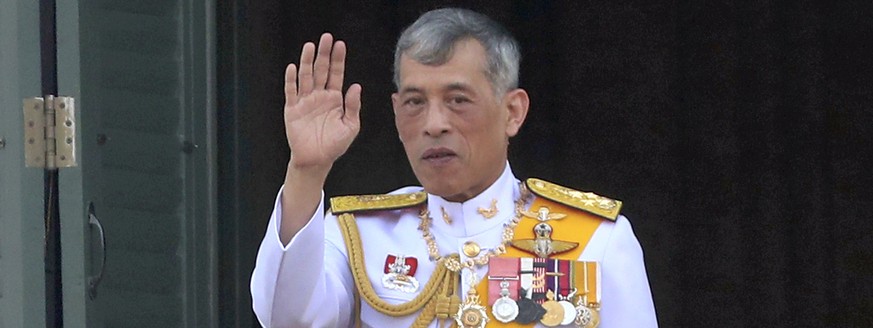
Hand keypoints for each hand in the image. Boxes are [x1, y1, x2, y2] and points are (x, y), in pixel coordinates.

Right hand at [284, 33, 361, 169]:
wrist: (317, 160)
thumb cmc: (335, 145)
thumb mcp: (350, 126)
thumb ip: (353, 106)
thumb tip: (356, 86)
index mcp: (334, 99)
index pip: (336, 74)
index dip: (338, 60)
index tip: (340, 45)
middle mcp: (319, 96)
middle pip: (321, 70)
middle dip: (323, 54)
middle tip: (326, 38)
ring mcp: (305, 102)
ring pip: (306, 77)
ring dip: (307, 62)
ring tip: (310, 46)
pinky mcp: (292, 110)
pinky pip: (291, 92)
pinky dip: (291, 80)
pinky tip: (293, 68)